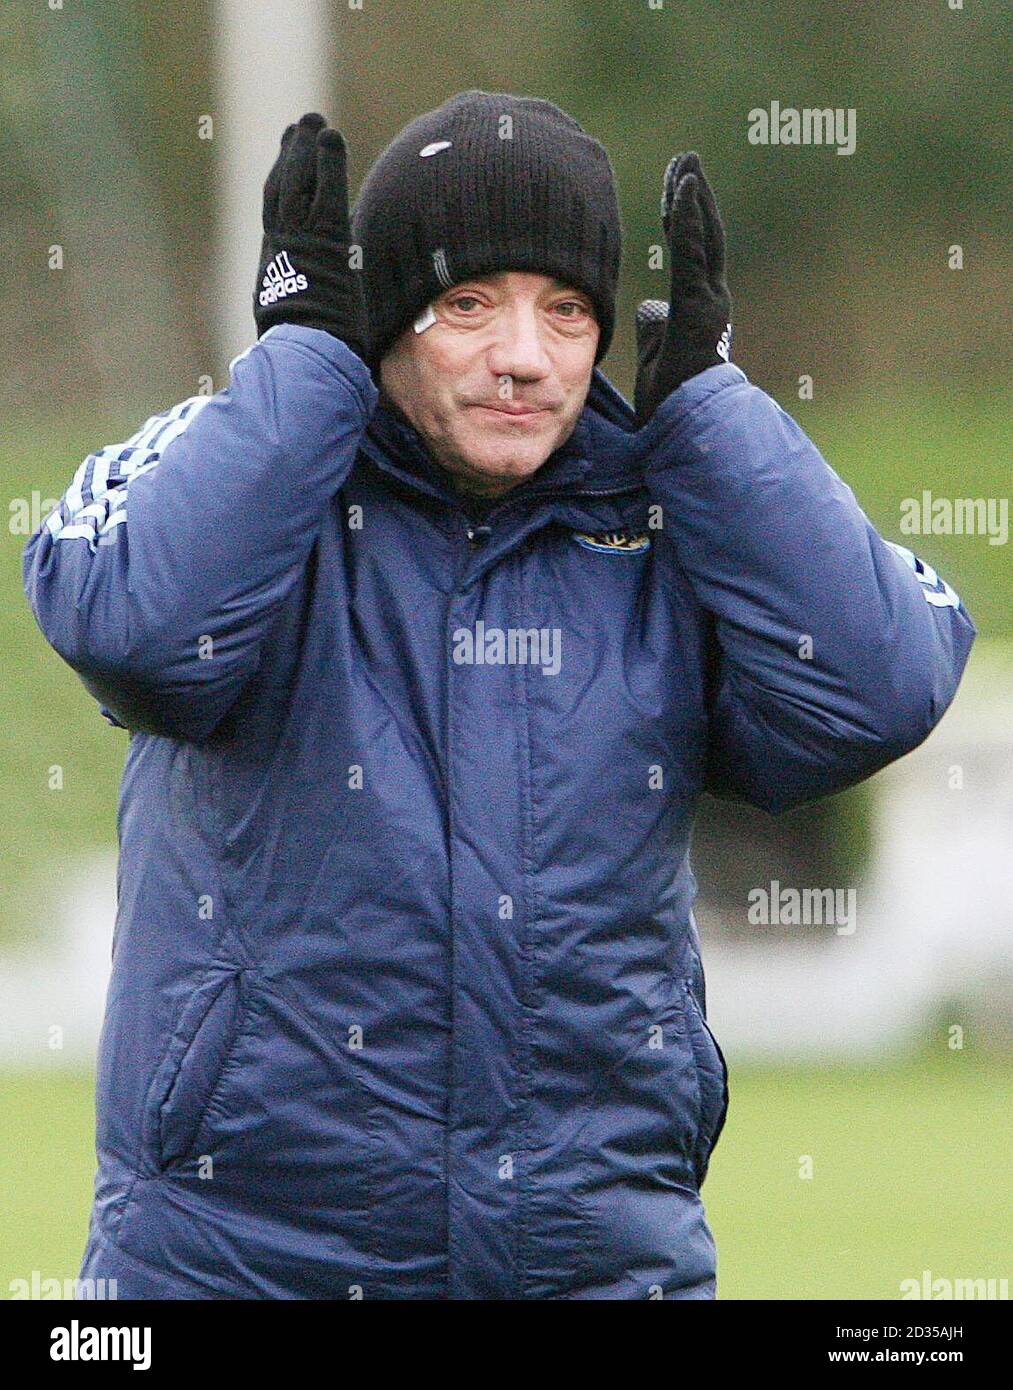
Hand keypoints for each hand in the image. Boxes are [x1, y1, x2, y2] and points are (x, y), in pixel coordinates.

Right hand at [254, 112, 366, 357]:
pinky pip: (323, 192)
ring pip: (297, 186)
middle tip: (296, 129)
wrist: (305, 353)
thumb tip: (329, 332)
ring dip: (305, 151)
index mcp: (275, 271)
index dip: (280, 188)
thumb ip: (310, 316)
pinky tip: (329, 139)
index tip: (285, 164)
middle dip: (289, 159)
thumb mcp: (301, 332)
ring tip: (313, 123)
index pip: (277, 219)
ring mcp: (299, 242)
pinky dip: (325, 163)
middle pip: (282, 193)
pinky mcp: (322, 239)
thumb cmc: (307, 355)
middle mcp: (281, 251)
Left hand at [634, 153, 732, 426]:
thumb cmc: (671, 405)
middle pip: (703, 238)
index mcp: (697, 309)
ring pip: (703, 241)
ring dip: (693, 199)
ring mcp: (708, 305)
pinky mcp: (699, 311)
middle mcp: (709, 302)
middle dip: (692, 197)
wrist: (684, 434)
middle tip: (684, 159)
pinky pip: (693, 258)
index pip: (690, 254)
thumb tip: (647, 307)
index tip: (673, 186)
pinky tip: (684, 191)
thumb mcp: (653, 357)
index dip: (682, 218)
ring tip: (685, 163)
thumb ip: (653, 328)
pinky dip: (689, 223)